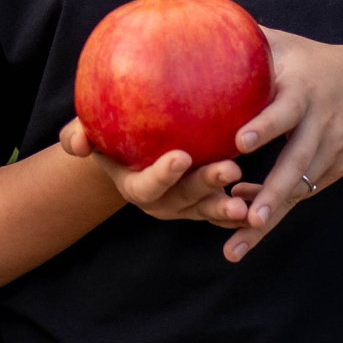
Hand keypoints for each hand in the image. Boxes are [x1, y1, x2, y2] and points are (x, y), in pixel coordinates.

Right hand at [54, 119, 250, 224]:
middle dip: (207, 186)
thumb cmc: (110, 135)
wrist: (134, 150)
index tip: (180, 156)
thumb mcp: (89, 132)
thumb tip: (76, 141)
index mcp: (136, 185)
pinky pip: (231, 210)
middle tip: (229, 169)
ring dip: (231, 206)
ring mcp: (189, 206)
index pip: (148, 184)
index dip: (163, 174)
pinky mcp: (210, 202)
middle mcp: (164, 202)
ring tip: (249, 202)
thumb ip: (78, 135)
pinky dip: (249, 204)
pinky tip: (266, 194)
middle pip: (186, 199)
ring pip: (211, 209)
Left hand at [218, 30, 342, 262]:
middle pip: (298, 163)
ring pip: (301, 188)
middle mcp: (321, 124)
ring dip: (272, 213)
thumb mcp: (284, 45)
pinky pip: (303, 193)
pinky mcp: (335, 170)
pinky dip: (278, 209)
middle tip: (250, 217)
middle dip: (274, 191)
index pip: (284, 111)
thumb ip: (246, 39)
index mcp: (304, 91)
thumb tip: (193, 22)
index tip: (241, 142)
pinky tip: (248, 228)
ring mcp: (332, 151)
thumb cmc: (310, 61)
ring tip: (241, 242)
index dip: (265, 126)